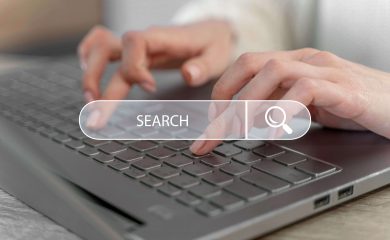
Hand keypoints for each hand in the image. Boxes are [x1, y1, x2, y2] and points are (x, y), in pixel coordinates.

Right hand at [78, 20, 234, 101]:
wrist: (211, 31)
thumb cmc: (213, 44)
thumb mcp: (217, 55)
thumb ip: (203, 66)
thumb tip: (188, 75)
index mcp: (163, 38)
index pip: (135, 43)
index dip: (135, 67)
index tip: (149, 88)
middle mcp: (145, 40)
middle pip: (107, 49)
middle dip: (97, 80)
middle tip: (97, 111)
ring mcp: (137, 46)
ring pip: (101, 50)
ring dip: (90, 75)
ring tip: (90, 103)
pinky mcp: (135, 53)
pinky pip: (104, 45)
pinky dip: (90, 55)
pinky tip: (88, 74)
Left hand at [190, 48, 389, 153]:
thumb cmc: (353, 106)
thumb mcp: (308, 103)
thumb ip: (280, 103)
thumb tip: (245, 118)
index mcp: (294, 62)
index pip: (246, 65)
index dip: (223, 89)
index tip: (211, 119)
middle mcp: (306, 60)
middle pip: (252, 64)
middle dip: (225, 97)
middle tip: (214, 129)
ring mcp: (326, 71)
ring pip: (274, 72)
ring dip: (249, 103)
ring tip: (238, 131)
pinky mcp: (345, 89)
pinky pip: (306, 92)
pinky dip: (283, 112)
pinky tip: (274, 134)